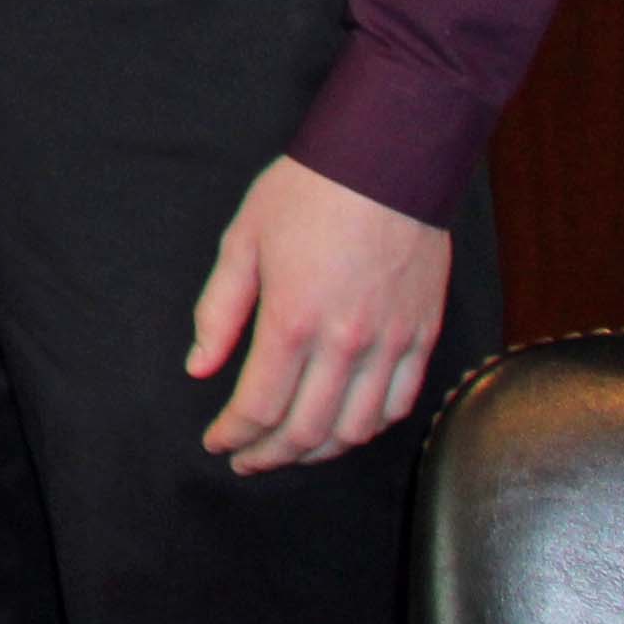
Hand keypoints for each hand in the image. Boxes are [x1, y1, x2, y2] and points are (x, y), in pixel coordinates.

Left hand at [191, 154, 453, 471]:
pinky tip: (345, 428)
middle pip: (306, 430)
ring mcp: (391, 343)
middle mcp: (346, 343)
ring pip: (357, 428)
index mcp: (293, 320)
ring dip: (319, 451)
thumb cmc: (307, 194)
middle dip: (269, 455)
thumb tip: (201, 367)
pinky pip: (400, 403)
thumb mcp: (242, 241)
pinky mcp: (423, 336)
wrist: (387, 163)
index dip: (233, 434)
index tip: (216, 441)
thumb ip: (220, 311)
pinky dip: (370, 428)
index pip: (259, 406)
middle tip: (245, 460)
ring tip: (290, 450)